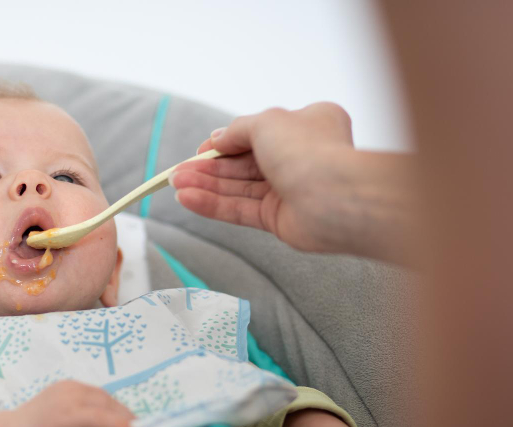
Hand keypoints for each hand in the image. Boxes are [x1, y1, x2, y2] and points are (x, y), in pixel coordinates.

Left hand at [0, 380, 137, 426]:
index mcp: (63, 418)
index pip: (100, 418)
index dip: (121, 426)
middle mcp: (65, 397)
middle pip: (107, 404)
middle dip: (126, 419)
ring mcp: (66, 387)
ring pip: (104, 397)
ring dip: (118, 411)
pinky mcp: (68, 384)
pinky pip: (96, 393)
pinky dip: (107, 405)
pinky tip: (114, 418)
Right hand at [171, 102, 356, 253]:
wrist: (336, 198)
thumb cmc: (309, 151)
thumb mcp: (267, 122)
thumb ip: (238, 130)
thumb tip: (218, 139)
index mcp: (306, 125)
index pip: (257, 133)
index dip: (226, 142)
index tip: (201, 150)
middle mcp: (298, 156)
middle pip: (243, 163)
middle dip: (209, 168)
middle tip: (177, 173)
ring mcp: (288, 189)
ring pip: (238, 187)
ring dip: (206, 186)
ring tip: (176, 186)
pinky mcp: (279, 218)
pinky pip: (241, 209)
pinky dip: (214, 205)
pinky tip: (188, 200)